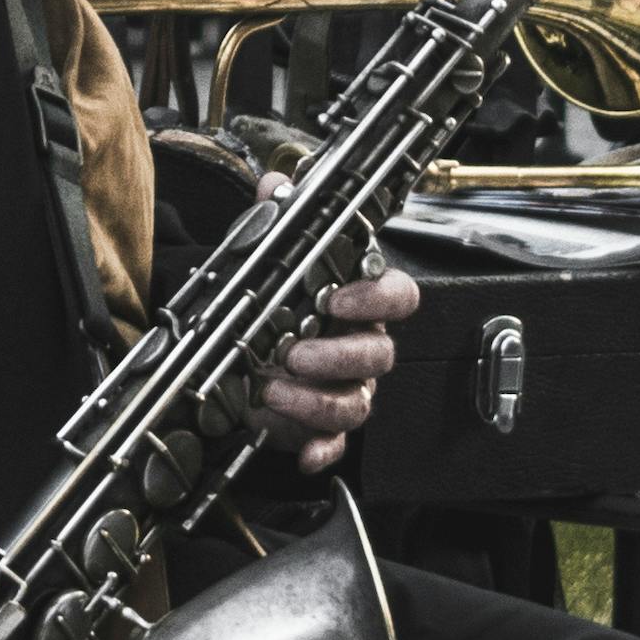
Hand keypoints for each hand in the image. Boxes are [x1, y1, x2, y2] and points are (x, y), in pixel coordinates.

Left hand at [252, 175, 419, 472]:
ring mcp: (348, 389)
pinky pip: (335, 444)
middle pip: (379, 356)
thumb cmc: (272, 306)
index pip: (397, 296)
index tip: (337, 298)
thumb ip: (277, 222)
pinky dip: (321, 451)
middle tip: (294, 353)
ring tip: (275, 392)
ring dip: (319, 401)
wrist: (242, 354)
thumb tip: (276, 186)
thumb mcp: (268, 260)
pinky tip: (302, 453)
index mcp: (358, 304)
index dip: (376, 299)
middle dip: (337, 356)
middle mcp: (361, 347)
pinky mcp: (325, 427)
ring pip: (358, 403)